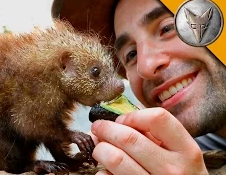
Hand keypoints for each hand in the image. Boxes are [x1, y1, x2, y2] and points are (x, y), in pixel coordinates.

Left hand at [91, 107, 207, 174]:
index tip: (122, 120)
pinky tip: (106, 168)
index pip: (158, 119)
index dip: (133, 116)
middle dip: (106, 129)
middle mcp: (172, 169)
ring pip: (115, 159)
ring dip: (101, 149)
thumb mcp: (179, 152)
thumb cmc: (180, 173)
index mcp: (186, 150)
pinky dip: (102, 170)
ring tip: (100, 147)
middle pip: (129, 139)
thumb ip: (155, 133)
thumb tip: (119, 119)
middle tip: (98, 127)